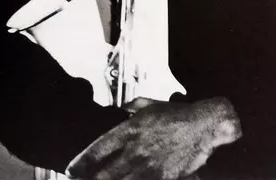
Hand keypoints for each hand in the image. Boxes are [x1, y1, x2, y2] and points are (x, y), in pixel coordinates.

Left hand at [66, 96, 240, 179]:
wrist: (205, 125)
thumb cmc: (179, 114)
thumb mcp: (152, 103)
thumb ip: (134, 105)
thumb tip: (124, 107)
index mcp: (130, 129)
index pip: (97, 150)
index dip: (80, 163)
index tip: (70, 170)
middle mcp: (135, 150)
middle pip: (103, 174)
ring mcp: (148, 167)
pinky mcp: (162, 179)